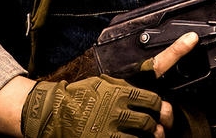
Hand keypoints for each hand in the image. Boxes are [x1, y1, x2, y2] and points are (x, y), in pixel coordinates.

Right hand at [22, 76, 162, 137]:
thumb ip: (125, 87)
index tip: (161, 111)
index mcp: (120, 94)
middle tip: (159, 129)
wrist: (54, 111)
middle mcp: (117, 112)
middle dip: (158, 127)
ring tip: (149, 137)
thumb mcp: (104, 83)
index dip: (161, 108)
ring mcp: (109, 131)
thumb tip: (144, 88)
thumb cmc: (79, 95)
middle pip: (149, 123)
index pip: (153, 101)